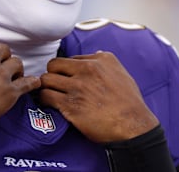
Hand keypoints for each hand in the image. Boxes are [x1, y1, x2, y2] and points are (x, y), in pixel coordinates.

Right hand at [0, 35, 40, 126]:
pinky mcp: (9, 92)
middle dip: (2, 58)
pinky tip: (34, 82)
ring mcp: (0, 74)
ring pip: (16, 64)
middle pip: (4, 51)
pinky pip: (27, 83)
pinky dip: (32, 82)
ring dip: (16, 69)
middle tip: (0, 68)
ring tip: (14, 76)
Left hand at [39, 51, 158, 142]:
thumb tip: (96, 54)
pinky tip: (50, 103)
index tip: (66, 78)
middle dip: (52, 74)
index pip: (71, 59)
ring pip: (46, 79)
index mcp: (100, 60)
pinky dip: (45, 99)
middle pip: (54, 65)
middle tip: (55, 84)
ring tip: (50, 93)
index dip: (67, 69)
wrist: (133, 125)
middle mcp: (87, 70)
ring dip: (46, 87)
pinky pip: (46, 96)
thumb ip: (106, 63)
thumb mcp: (122, 73)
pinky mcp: (70, 105)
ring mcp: (77, 87)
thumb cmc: (129, 103)